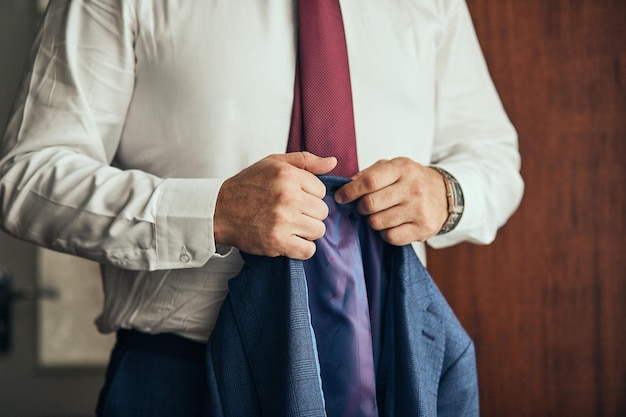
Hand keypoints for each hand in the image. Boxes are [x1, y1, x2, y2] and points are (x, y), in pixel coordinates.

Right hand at [214, 152, 336, 259]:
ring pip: (318, 231)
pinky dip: (302, 248)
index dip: (310, 196)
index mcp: (288, 175)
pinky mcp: (277, 241)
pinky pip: (308, 250)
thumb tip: (333, 162)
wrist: (219, 210)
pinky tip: (290, 240)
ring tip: (290, 226)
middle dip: (310, 214)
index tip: (295, 198)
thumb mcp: (273, 163)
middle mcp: (288, 196)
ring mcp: (283, 220)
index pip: (322, 190)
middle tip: (292, 214)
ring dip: (307, 231)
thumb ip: (305, 160)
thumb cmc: (247, 186)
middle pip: (322, 212)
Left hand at [333, 157, 447, 244]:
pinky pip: (390, 237)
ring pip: (377, 222)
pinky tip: (392, 224)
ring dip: (373, 220)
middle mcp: (413, 187)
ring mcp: (419, 209)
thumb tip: (346, 186)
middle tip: (364, 206)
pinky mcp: (423, 228)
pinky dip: (385, 233)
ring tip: (382, 214)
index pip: (369, 181)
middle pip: (370, 204)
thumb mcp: (392, 167)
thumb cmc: (410, 180)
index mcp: (403, 168)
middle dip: (360, 207)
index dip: (350, 191)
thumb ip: (369, 174)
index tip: (341, 197)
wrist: (443, 194)